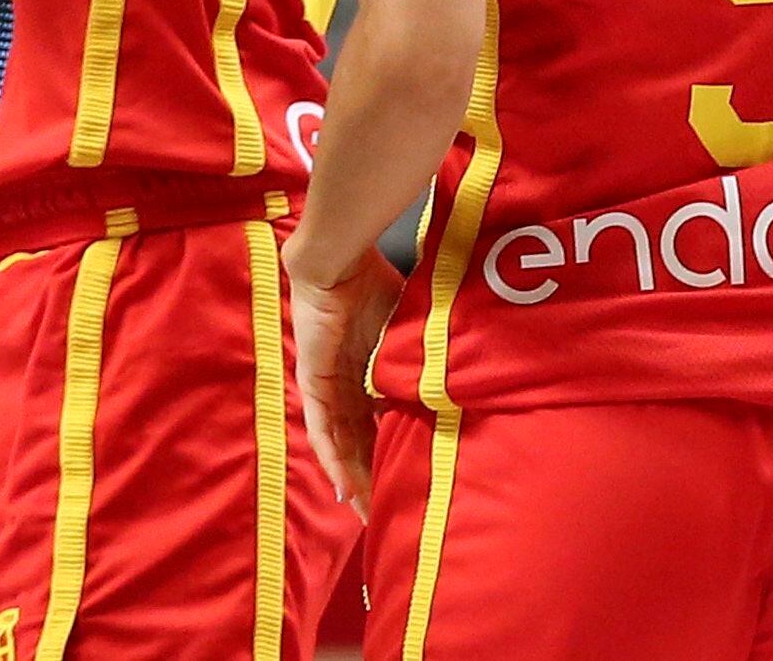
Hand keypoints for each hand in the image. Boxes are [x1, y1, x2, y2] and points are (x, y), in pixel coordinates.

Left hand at [288, 246, 404, 513]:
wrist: (340, 262)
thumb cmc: (375, 283)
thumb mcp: (407, 332)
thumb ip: (419, 356)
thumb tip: (458, 375)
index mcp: (366, 373)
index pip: (377, 423)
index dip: (389, 450)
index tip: (407, 477)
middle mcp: (345, 386)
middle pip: (358, 442)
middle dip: (371, 476)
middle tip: (385, 509)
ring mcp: (327, 388)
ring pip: (340, 444)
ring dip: (352, 477)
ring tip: (366, 508)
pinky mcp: (314, 384)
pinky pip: (323, 431)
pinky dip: (333, 458)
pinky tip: (343, 485)